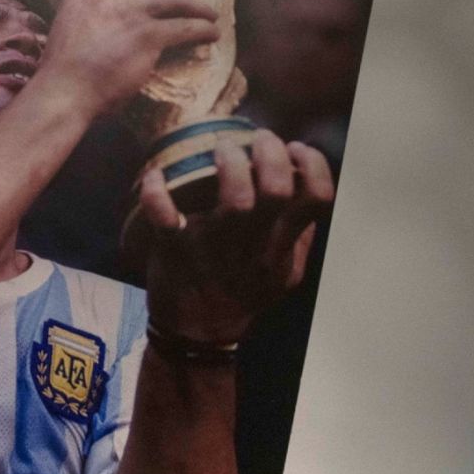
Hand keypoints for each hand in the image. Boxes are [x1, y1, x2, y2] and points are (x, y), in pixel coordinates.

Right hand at [37, 0, 220, 115]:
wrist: (66, 89)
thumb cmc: (61, 68)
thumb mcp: (64, 26)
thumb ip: (85, 14)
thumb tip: (100, 23)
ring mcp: (134, 11)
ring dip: (199, 6)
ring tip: (209, 16)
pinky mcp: (151, 35)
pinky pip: (187, 27)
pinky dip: (204, 30)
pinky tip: (211, 34)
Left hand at [132, 130, 334, 343]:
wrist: (198, 335)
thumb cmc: (241, 293)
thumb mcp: (282, 273)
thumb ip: (298, 235)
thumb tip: (307, 184)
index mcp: (281, 247)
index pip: (318, 199)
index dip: (315, 165)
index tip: (297, 148)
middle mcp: (253, 247)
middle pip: (275, 191)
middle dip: (269, 153)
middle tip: (257, 138)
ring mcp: (214, 250)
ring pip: (235, 201)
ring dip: (230, 164)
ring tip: (224, 148)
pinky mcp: (176, 253)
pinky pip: (165, 219)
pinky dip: (156, 193)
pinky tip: (155, 175)